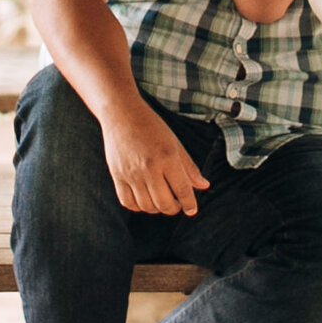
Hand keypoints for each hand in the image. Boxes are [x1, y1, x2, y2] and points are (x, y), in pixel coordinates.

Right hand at [102, 99, 209, 217]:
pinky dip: (138, 206)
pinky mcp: (117, 175)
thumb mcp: (175, 143)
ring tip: (161, 200)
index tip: (192, 210)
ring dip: (157, 209)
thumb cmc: (152, 126)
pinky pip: (128, 202)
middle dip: (174, 208)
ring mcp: (131, 173)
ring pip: (147, 206)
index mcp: (167, 157)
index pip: (183, 190)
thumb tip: (204, 186)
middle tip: (176, 204)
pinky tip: (144, 199)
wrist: (122, 112)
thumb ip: (189, 167)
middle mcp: (149, 167)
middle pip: (164, 203)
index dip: (189, 204)